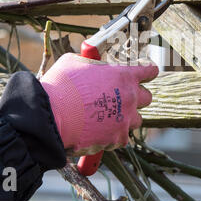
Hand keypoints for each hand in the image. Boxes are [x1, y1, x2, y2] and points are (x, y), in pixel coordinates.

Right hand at [39, 53, 157, 154]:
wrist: (51, 115)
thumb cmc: (61, 86)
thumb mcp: (74, 62)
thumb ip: (89, 63)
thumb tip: (87, 63)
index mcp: (123, 75)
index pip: (148, 71)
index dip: (148, 72)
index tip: (149, 74)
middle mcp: (130, 97)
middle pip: (146, 98)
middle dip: (136, 97)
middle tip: (122, 98)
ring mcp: (125, 119)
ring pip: (136, 119)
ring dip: (126, 118)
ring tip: (109, 118)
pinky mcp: (117, 138)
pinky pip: (122, 138)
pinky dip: (113, 136)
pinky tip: (100, 132)